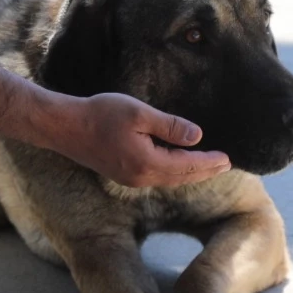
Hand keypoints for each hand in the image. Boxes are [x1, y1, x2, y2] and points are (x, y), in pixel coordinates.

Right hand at [53, 94, 230, 188]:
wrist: (64, 127)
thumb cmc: (100, 114)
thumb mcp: (138, 113)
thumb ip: (169, 126)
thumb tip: (196, 137)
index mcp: (148, 163)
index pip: (187, 165)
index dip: (209, 162)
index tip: (228, 159)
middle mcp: (141, 177)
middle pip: (181, 177)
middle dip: (204, 171)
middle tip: (225, 165)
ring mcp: (130, 179)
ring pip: (169, 179)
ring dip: (190, 173)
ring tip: (207, 167)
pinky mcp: (122, 174)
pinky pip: (157, 177)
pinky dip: (174, 172)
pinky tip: (178, 166)